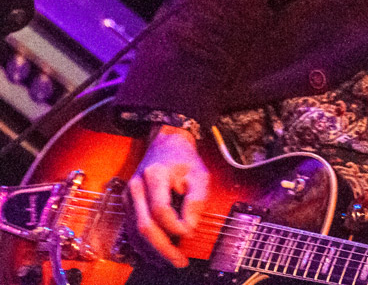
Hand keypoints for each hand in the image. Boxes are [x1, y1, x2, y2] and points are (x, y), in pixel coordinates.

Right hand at [126, 124, 209, 267]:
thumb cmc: (184, 160)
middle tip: (179, 262)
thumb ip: (196, 201)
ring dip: (152, 252)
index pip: (160, 210)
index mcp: (154, 176)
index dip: (176, 226)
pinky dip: (143, 246)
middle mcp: (136, 187)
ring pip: (135, 233)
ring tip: (170, 262)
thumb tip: (189, 228)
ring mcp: (128, 197)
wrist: (165, 145)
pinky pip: (131, 230)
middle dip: (162, 249)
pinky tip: (156, 255)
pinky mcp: (127, 204)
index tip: (190, 233)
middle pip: (144, 226)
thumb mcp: (199, 174)